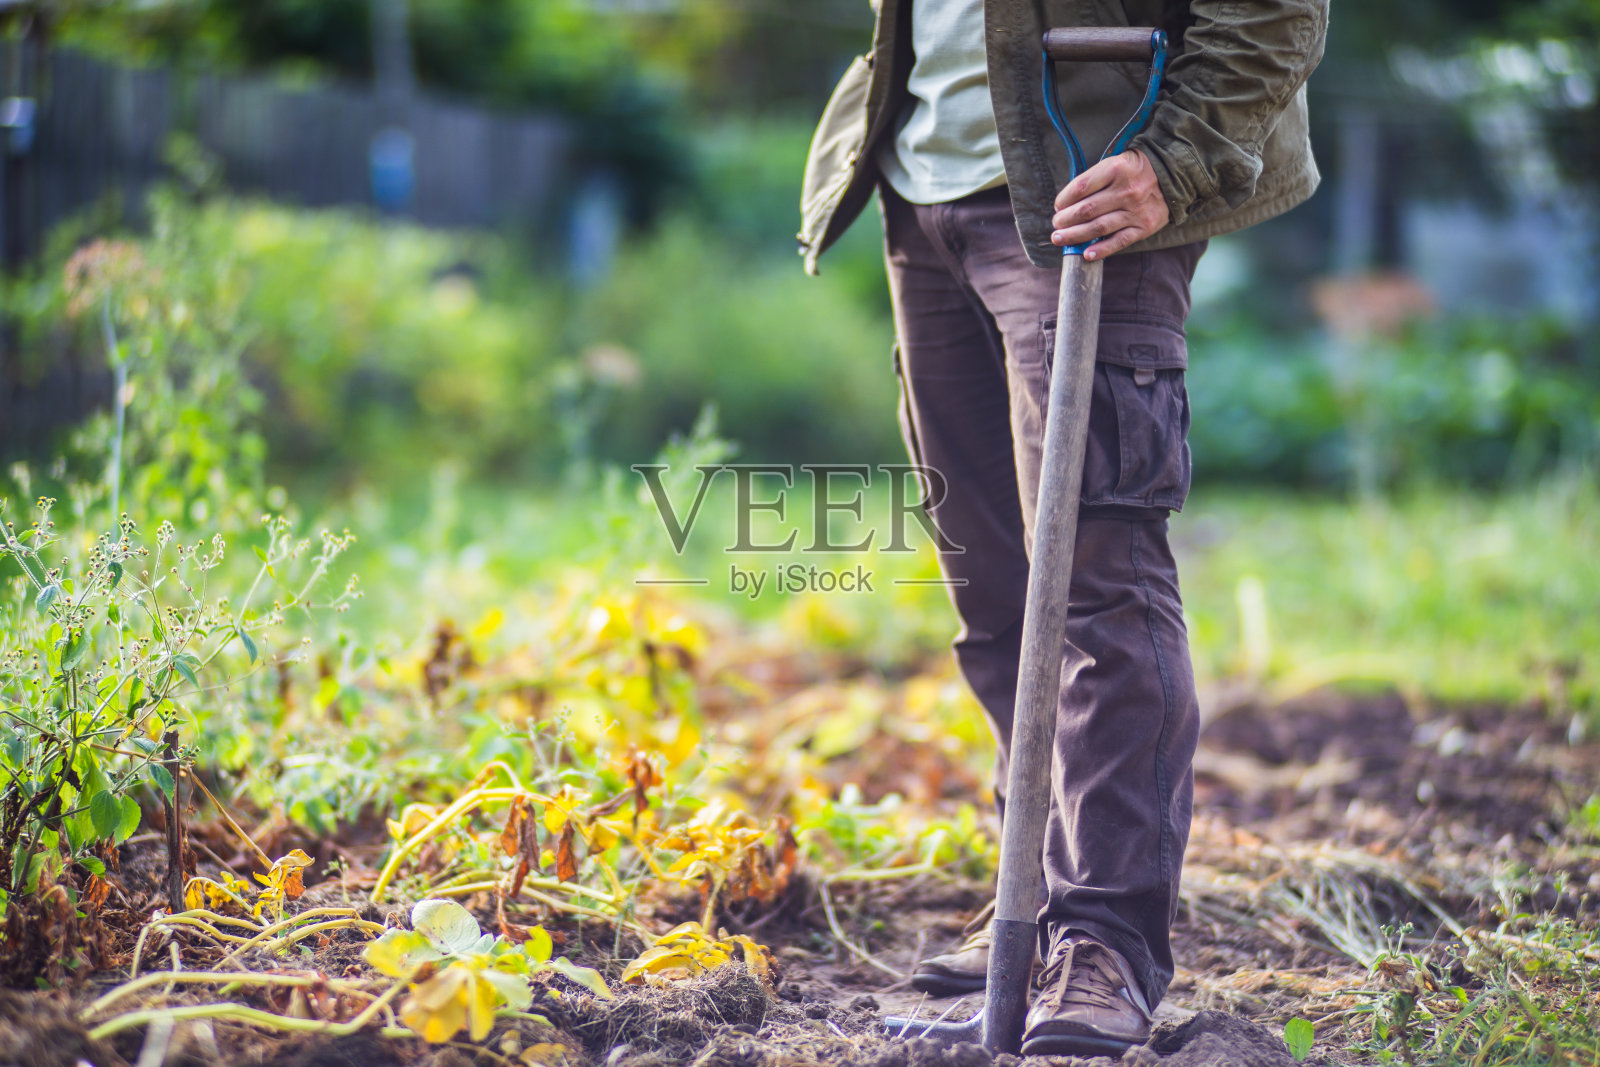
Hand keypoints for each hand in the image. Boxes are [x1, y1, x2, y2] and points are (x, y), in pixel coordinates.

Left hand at [1051, 149, 1168, 260]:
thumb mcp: (1115, 163)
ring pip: (1098, 227)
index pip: (1081, 187)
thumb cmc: (1134, 170)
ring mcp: (1136, 210)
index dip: (1064, 199)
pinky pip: (1119, 241)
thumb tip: (1066, 204)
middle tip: (1056, 224)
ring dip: (1075, 235)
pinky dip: (1101, 249)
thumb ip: (1094, 180)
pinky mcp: (1144, 227)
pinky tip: (1086, 254)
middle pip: (1087, 210)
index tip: (1058, 206)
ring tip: (1060, 238)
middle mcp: (1126, 190)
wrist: (1173, 176)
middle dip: (1065, 219)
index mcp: (1116, 169)